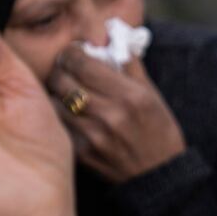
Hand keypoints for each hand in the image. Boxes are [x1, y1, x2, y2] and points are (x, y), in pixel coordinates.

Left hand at [48, 47, 186, 183]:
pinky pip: (60, 126)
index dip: (73, 53)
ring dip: (58, 94)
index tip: (75, 53)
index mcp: (129, 95)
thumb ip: (130, 64)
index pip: (82, 62)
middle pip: (62, 80)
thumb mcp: (152, 96)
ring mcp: (94, 136)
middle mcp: (110, 114)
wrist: (160, 179)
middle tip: (65, 69)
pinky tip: (72, 115)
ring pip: (55, 102)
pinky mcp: (83, 154)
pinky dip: (62, 117)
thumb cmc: (159, 134)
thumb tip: (113, 36)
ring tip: (67, 93)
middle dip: (60, 70)